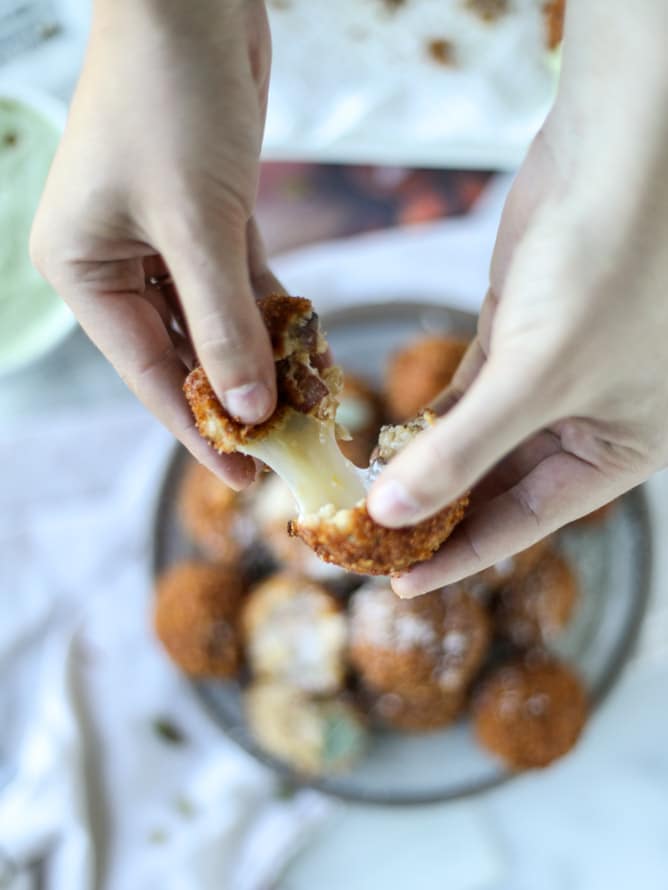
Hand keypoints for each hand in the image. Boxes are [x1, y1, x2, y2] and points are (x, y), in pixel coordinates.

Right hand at [31, 0, 277, 485]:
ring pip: (217, 321)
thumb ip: (225, 324)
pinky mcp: (208, 217)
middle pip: (184, 353)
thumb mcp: (197, 225)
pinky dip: (273, 313)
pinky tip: (307, 347)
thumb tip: (251, 410)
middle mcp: (119, 262)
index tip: (245, 477)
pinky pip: (241, 283)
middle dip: (237, 398)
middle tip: (288, 449)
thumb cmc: (171, 101)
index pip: (149, 373)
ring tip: (308, 408)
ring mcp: (164, 240)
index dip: (199, 430)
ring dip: (263, 358)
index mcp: (87, 271)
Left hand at [368, 3, 667, 594]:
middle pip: (498, 485)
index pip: (528, 521)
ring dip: (423, 464)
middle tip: (368, 538)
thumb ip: (462, 452)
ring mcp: (547, 376)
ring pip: (476, 440)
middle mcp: (586, 419)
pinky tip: (386, 439)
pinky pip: (463, 394)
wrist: (615, 155)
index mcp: (619, 448)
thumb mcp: (535, 379)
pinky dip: (426, 418)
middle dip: (436, 509)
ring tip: (365, 498)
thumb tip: (394, 514)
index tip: (400, 580)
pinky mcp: (514, 333)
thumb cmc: (605, 268)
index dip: (463, 554)